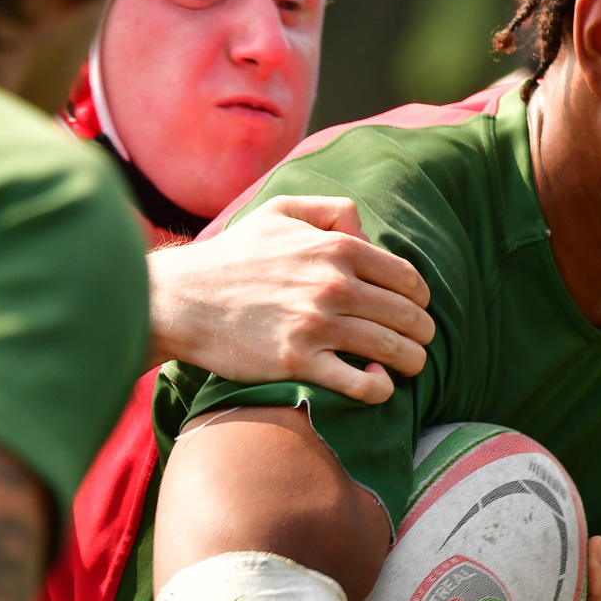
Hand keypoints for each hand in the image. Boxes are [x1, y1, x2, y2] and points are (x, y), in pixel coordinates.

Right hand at [147, 195, 434, 402]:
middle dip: (421, 332)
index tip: (415, 311)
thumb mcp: (278, 211)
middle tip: (418, 343)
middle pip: (407, 316)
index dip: (419, 299)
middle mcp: (333, 285)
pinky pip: (362, 384)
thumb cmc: (230, 257)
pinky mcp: (299, 363)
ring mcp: (317, 326)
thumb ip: (330, 211)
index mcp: (335, 247)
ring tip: (407, 366)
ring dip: (411, 362)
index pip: (406, 279)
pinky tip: (376, 384)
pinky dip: (380, 389)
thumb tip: (366, 233)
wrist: (180, 299)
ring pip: (395, 351)